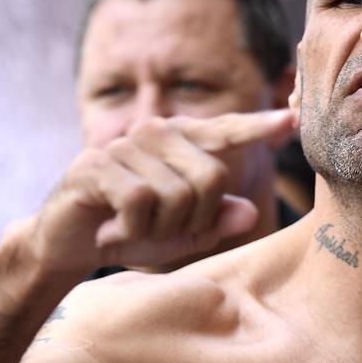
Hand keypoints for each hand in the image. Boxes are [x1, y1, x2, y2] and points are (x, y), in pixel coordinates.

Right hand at [26, 108, 295, 273]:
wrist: (69, 243)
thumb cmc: (133, 232)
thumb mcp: (183, 233)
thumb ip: (216, 221)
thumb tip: (248, 212)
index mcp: (181, 143)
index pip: (226, 131)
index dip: (259, 127)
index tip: (292, 119)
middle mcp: (156, 133)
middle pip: (210, 179)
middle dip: (193, 221)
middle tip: (161, 231)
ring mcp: (125, 145)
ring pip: (176, 195)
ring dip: (158, 229)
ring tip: (133, 228)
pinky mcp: (97, 164)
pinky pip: (141, 202)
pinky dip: (132, 229)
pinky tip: (112, 229)